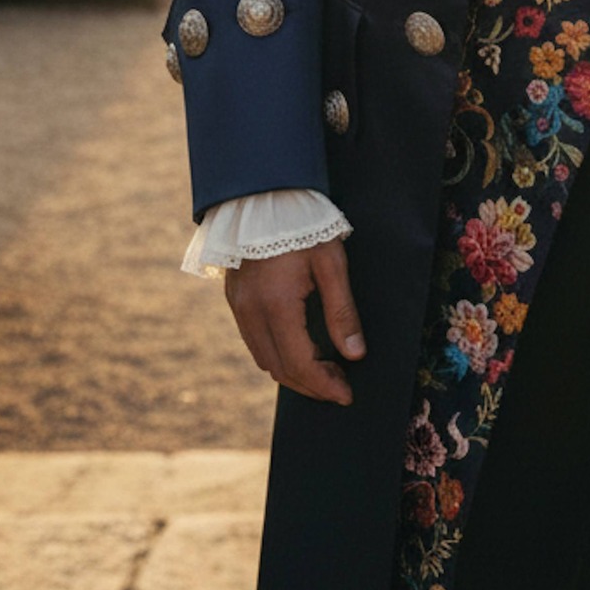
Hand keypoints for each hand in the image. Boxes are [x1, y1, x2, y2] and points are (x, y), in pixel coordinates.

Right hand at [224, 235, 365, 404]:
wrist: (264, 195)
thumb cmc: (304, 225)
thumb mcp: (331, 262)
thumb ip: (342, 310)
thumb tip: (355, 353)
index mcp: (276, 305)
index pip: (299, 364)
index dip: (324, 385)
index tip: (346, 394)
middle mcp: (251, 312)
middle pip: (279, 369)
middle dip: (310, 385)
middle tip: (338, 387)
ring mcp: (238, 306)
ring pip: (263, 359)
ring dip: (292, 373)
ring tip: (323, 371)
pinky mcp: (234, 299)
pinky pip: (253, 341)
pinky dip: (276, 354)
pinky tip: (298, 349)